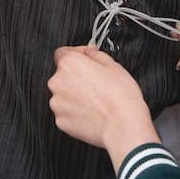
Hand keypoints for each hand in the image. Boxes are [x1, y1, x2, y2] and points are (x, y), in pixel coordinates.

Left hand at [48, 46, 159, 170]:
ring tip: (96, 100)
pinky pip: (66, 112)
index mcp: (69, 64)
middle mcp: (58, 82)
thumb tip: (90, 52)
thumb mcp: (114, 65)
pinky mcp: (61, 121)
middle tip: (96, 83)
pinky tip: (92, 112)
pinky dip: (76, 111)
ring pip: (64, 94)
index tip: (87, 59)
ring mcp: (57, 103)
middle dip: (77, 77)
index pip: (63, 52)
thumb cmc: (121, 97)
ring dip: (75, 95)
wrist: (122, 126)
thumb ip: (96, 54)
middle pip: (63, 75)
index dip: (77, 54)